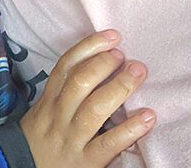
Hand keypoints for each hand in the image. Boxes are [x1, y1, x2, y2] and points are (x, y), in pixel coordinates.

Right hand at [19, 30, 154, 166]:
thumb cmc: (42, 137)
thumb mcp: (44, 109)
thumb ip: (65, 91)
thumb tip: (100, 63)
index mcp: (49, 99)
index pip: (66, 67)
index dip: (89, 48)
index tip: (112, 36)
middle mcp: (59, 115)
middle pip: (79, 83)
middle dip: (103, 65)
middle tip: (126, 56)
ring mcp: (72, 138)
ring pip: (94, 109)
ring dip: (119, 88)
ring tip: (138, 73)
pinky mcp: (86, 162)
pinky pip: (109, 143)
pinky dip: (130, 129)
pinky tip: (148, 117)